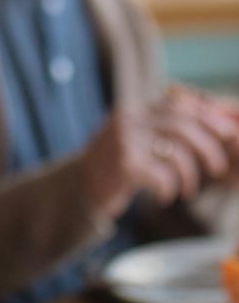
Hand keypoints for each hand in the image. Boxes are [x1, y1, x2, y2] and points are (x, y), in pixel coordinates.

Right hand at [79, 85, 238, 218]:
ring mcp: (124, 141)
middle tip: (218, 168)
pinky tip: (163, 197)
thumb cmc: (116, 166)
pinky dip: (170, 188)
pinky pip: (162, 175)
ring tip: (188, 190)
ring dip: (190, 175)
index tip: (228, 133)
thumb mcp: (136, 139)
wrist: (80, 188)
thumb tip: (211, 119)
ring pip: (176, 151)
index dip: (209, 117)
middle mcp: (128, 120)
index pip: (180, 104)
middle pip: (183, 125)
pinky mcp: (123, 165)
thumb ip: (163, 127)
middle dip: (208, 147)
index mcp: (134, 110)